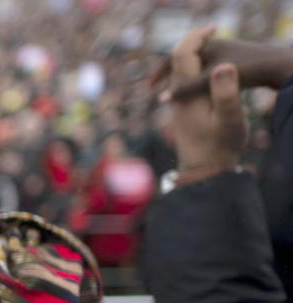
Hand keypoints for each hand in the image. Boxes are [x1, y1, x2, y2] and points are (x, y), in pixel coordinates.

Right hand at [156, 36, 292, 101]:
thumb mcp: (212, 82)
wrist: (279, 67)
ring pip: (197, 68)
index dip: (160, 72)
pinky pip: (209, 73)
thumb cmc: (248, 71)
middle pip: (184, 61)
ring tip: (175, 94)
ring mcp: (225, 55)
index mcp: (207, 46)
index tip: (151, 87)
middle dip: (170, 75)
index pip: (174, 57)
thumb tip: (162, 99)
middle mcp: (215, 47)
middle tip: (158, 89)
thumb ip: (187, 89)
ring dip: (184, 79)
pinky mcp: (235, 64)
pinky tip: (199, 95)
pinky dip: (199, 83)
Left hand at [159, 27, 246, 183]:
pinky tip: (207, 72)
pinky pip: (183, 83)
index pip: (183, 54)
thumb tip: (223, 66)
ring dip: (191, 56)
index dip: (195, 37)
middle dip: (191, 43)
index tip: (213, 28)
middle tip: (211, 30)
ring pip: (178, 73)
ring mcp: (178, 105)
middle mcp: (176, 97)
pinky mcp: (183, 112)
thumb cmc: (218, 147)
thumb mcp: (229, 119)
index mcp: (186, 93)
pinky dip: (192, 71)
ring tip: (209, 45)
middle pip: (176, 61)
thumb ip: (226, 92)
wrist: (202, 173)